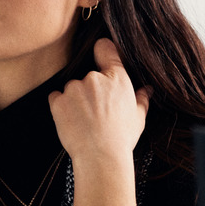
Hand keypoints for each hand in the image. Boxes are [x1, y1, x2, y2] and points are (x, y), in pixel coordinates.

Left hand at [50, 38, 146, 205]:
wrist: (100, 157)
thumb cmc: (122, 139)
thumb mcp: (138, 118)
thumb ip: (141, 99)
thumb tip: (147, 89)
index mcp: (117, 78)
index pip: (105, 48)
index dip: (102, 51)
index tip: (101, 57)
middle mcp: (94, 78)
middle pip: (88, 75)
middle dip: (90, 89)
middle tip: (96, 111)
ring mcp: (74, 88)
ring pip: (73, 88)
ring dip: (76, 99)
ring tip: (85, 121)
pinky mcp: (58, 101)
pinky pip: (56, 98)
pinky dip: (61, 107)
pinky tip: (72, 122)